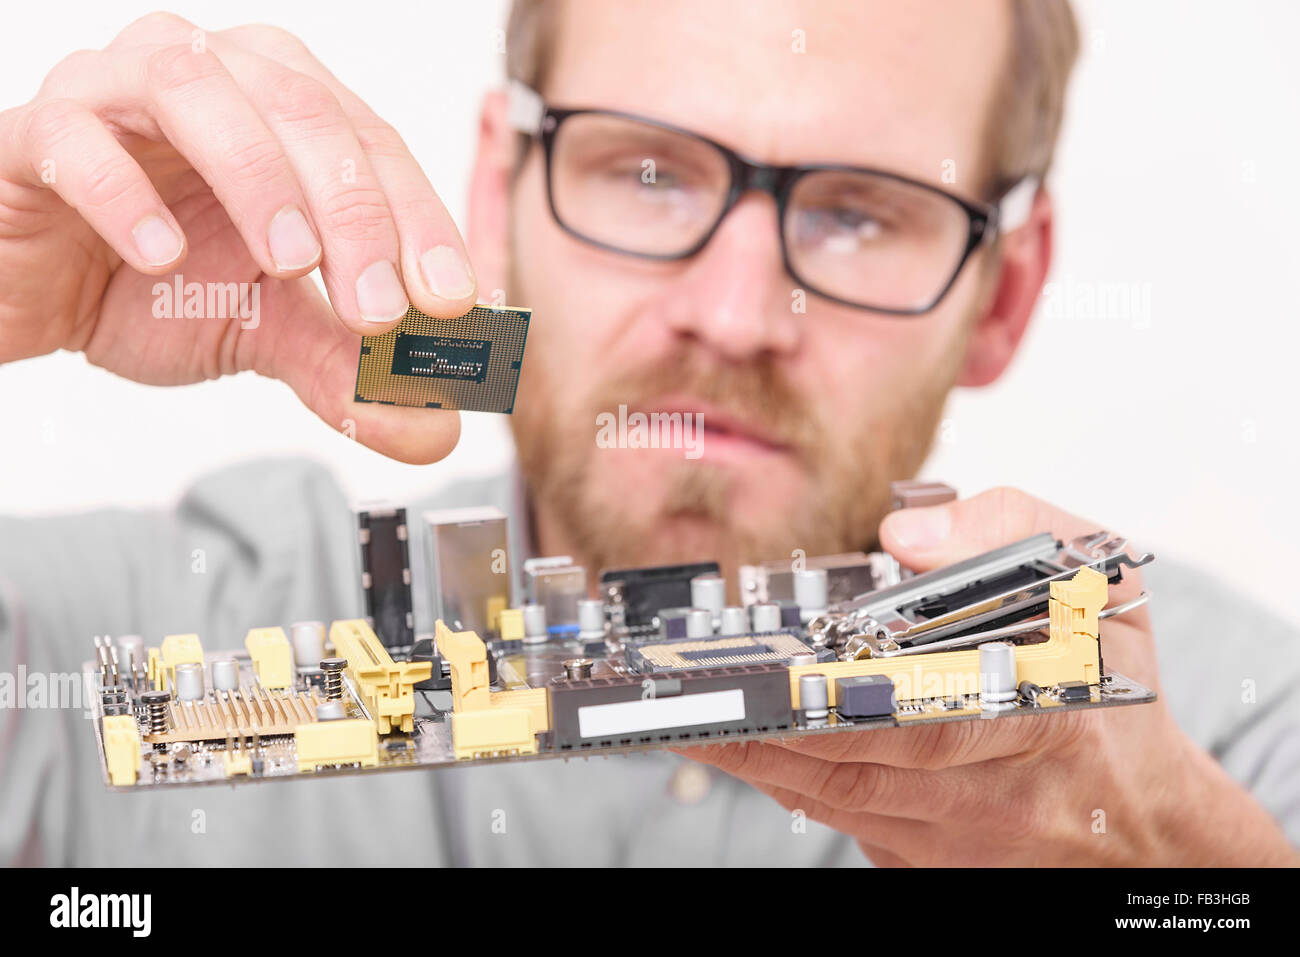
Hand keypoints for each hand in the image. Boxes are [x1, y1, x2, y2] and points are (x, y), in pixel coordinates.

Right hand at [0, 13, 476, 462]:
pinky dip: (125, 194)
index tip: (451, 303)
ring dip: (256, 177)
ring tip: (289, 264)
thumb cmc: (158, 286)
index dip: (421, 221)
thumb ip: (349, 367)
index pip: (373, 144)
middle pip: (304, 109)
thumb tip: (434, 431)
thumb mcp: (271, 328)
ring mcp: (117, 87)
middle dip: (355, 213)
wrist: (40, 293)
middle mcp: (214, 73)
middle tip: (380, 309)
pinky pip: (77, 138)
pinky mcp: (37, 130)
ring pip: (198, 89)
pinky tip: (162, 257)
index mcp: (285, 105)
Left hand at [680, 487, 1296, 865]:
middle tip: (672, 693)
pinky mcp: (922, 865)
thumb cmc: (1110, 692)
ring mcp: (949, 841)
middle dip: (755, 728)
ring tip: (678, 711)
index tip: (757, 674)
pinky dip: (786, 781)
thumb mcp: (1097, 583)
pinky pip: (839, 820)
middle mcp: (987, 789)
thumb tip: (903, 539)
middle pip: (850, 761)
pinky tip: (738, 743)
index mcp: (1037, 712)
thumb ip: (1012, 532)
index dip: (830, 697)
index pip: (920, 709)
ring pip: (831, 796)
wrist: (1141, 824)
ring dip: (752, 755)